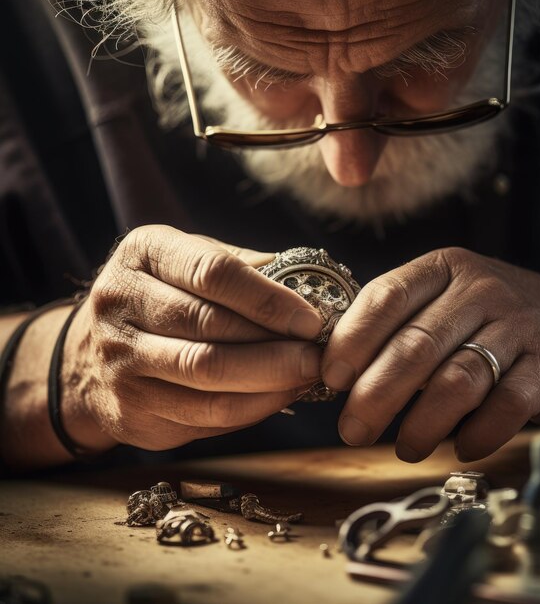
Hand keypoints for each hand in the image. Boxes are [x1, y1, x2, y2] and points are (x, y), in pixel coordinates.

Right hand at [63, 225, 322, 451]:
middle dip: (276, 347)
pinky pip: (204, 416)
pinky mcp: (130, 411)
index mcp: (143, 254)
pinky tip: (282, 396)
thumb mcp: (187, 260)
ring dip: (270, 381)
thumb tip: (309, 281)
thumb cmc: (160, 296)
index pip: (211, 273)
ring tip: (308, 375)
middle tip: (320, 354)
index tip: (311, 319)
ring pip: (208, 378)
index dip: (268, 299)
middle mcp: (121, 305)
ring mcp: (120, 362)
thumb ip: (240, 266)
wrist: (89, 353)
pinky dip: (253, 408)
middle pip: (210, 330)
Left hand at [322, 248, 539, 461]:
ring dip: (422, 423)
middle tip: (352, 429)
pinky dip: (478, 433)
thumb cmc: (492, 319)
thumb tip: (338, 373)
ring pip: (457, 379)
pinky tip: (460, 448)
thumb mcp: (446, 301)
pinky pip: (506, 405)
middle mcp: (480, 290)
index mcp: (444, 270)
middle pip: (416, 345)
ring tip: (404, 448)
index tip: (331, 377)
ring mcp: (518, 326)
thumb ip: (398, 326)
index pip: (386, 297)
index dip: (353, 339)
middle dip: (376, 394)